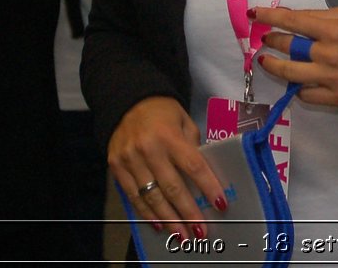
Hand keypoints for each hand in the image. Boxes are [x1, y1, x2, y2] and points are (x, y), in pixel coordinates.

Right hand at [107, 96, 226, 238]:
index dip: (208, 186)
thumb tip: (203, 175)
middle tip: (201, 232)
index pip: (194, 165)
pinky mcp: (116, 168)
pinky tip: (159, 225)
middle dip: (188, 212)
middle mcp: (149, 149)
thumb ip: (192, 146)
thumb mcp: (184, 121)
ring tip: (183, 236)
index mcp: (170, 136)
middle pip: (172, 187)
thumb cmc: (163, 112)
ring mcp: (130, 160)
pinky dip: (146, 213)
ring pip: (152, 197)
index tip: (221, 204)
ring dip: (169, 220)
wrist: (126, 102)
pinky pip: (133, 197)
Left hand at [254, 5, 337, 110]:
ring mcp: (331, 78)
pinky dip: (298, 87)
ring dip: (273, 66)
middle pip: (288, 46)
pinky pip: (304, 94)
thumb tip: (288, 17)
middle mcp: (330, 53)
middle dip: (271, 41)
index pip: (293, 20)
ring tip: (266, 61)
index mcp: (335, 29)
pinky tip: (297, 81)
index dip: (270, 16)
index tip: (254, 14)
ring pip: (289, 73)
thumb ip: (318, 18)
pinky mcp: (334, 98)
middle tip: (264, 39)